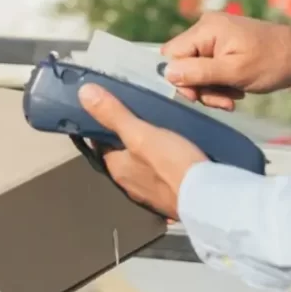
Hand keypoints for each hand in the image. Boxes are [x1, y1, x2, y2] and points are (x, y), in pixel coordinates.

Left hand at [78, 84, 206, 219]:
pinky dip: (162, 162)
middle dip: (127, 136)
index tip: (112, 104)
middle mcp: (129, 184)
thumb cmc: (171, 164)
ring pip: (141, 164)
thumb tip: (82, 92)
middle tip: (140, 112)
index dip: (104, 124)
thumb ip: (114, 114)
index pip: (101, 143)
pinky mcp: (170, 196)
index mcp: (117, 169)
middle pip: (122, 153)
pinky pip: (160, 174)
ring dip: (145, 150)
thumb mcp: (140, 133)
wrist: (208, 199)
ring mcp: (150, 193)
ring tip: (158, 127)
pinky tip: (174, 151)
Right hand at [160, 12, 290, 109]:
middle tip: (224, 101)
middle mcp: (206, 27)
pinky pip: (209, 65)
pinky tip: (236, 89)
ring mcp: (216, 34)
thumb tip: (166, 73)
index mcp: (206, 28)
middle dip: (200, 87)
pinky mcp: (224, 43)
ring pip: (196, 68)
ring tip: (233, 96)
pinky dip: (219, 81)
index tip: (200, 97)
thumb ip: (199, 72)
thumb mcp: (234, 72)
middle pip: (183, 63)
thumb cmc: (272, 63)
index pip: (171, 55)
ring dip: (212, 87)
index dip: (180, 79)